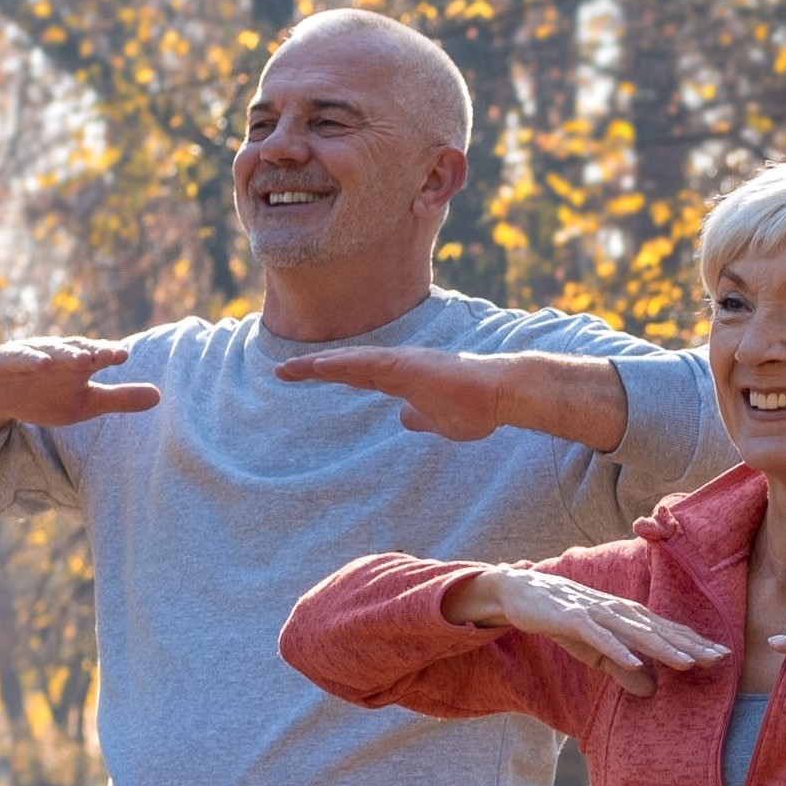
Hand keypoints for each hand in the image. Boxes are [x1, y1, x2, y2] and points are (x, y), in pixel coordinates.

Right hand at [0, 339, 158, 449]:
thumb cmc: (44, 395)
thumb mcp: (85, 403)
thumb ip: (120, 398)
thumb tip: (160, 396)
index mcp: (78, 363)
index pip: (97, 356)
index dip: (109, 354)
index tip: (124, 355)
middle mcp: (58, 354)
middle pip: (77, 350)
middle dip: (93, 351)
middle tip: (110, 353)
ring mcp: (33, 354)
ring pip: (52, 352)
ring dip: (67, 353)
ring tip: (82, 358)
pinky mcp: (8, 360)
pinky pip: (21, 358)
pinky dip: (32, 359)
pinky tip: (43, 364)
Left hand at [271, 345, 626, 449]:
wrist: (502, 394)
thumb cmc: (477, 407)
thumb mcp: (439, 422)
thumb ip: (420, 418)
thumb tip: (403, 418)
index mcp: (403, 379)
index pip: (358, 376)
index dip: (332, 375)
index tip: (304, 377)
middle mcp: (398, 366)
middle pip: (348, 366)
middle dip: (315, 369)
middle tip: (283, 371)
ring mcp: (403, 364)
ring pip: (352, 363)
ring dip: (320, 366)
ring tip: (289, 369)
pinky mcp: (409, 366)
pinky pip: (368, 364)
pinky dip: (342, 365)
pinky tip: (320, 366)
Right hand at [450, 566, 725, 697]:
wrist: (521, 592)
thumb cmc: (564, 619)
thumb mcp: (596, 651)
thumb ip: (623, 668)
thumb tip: (651, 690)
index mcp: (627, 617)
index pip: (667, 631)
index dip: (694, 643)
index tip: (722, 656)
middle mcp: (618, 611)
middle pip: (660, 630)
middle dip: (690, 645)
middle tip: (720, 658)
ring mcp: (597, 613)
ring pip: (635, 633)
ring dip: (662, 648)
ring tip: (687, 663)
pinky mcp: (573, 618)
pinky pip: (597, 636)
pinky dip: (615, 648)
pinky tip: (632, 661)